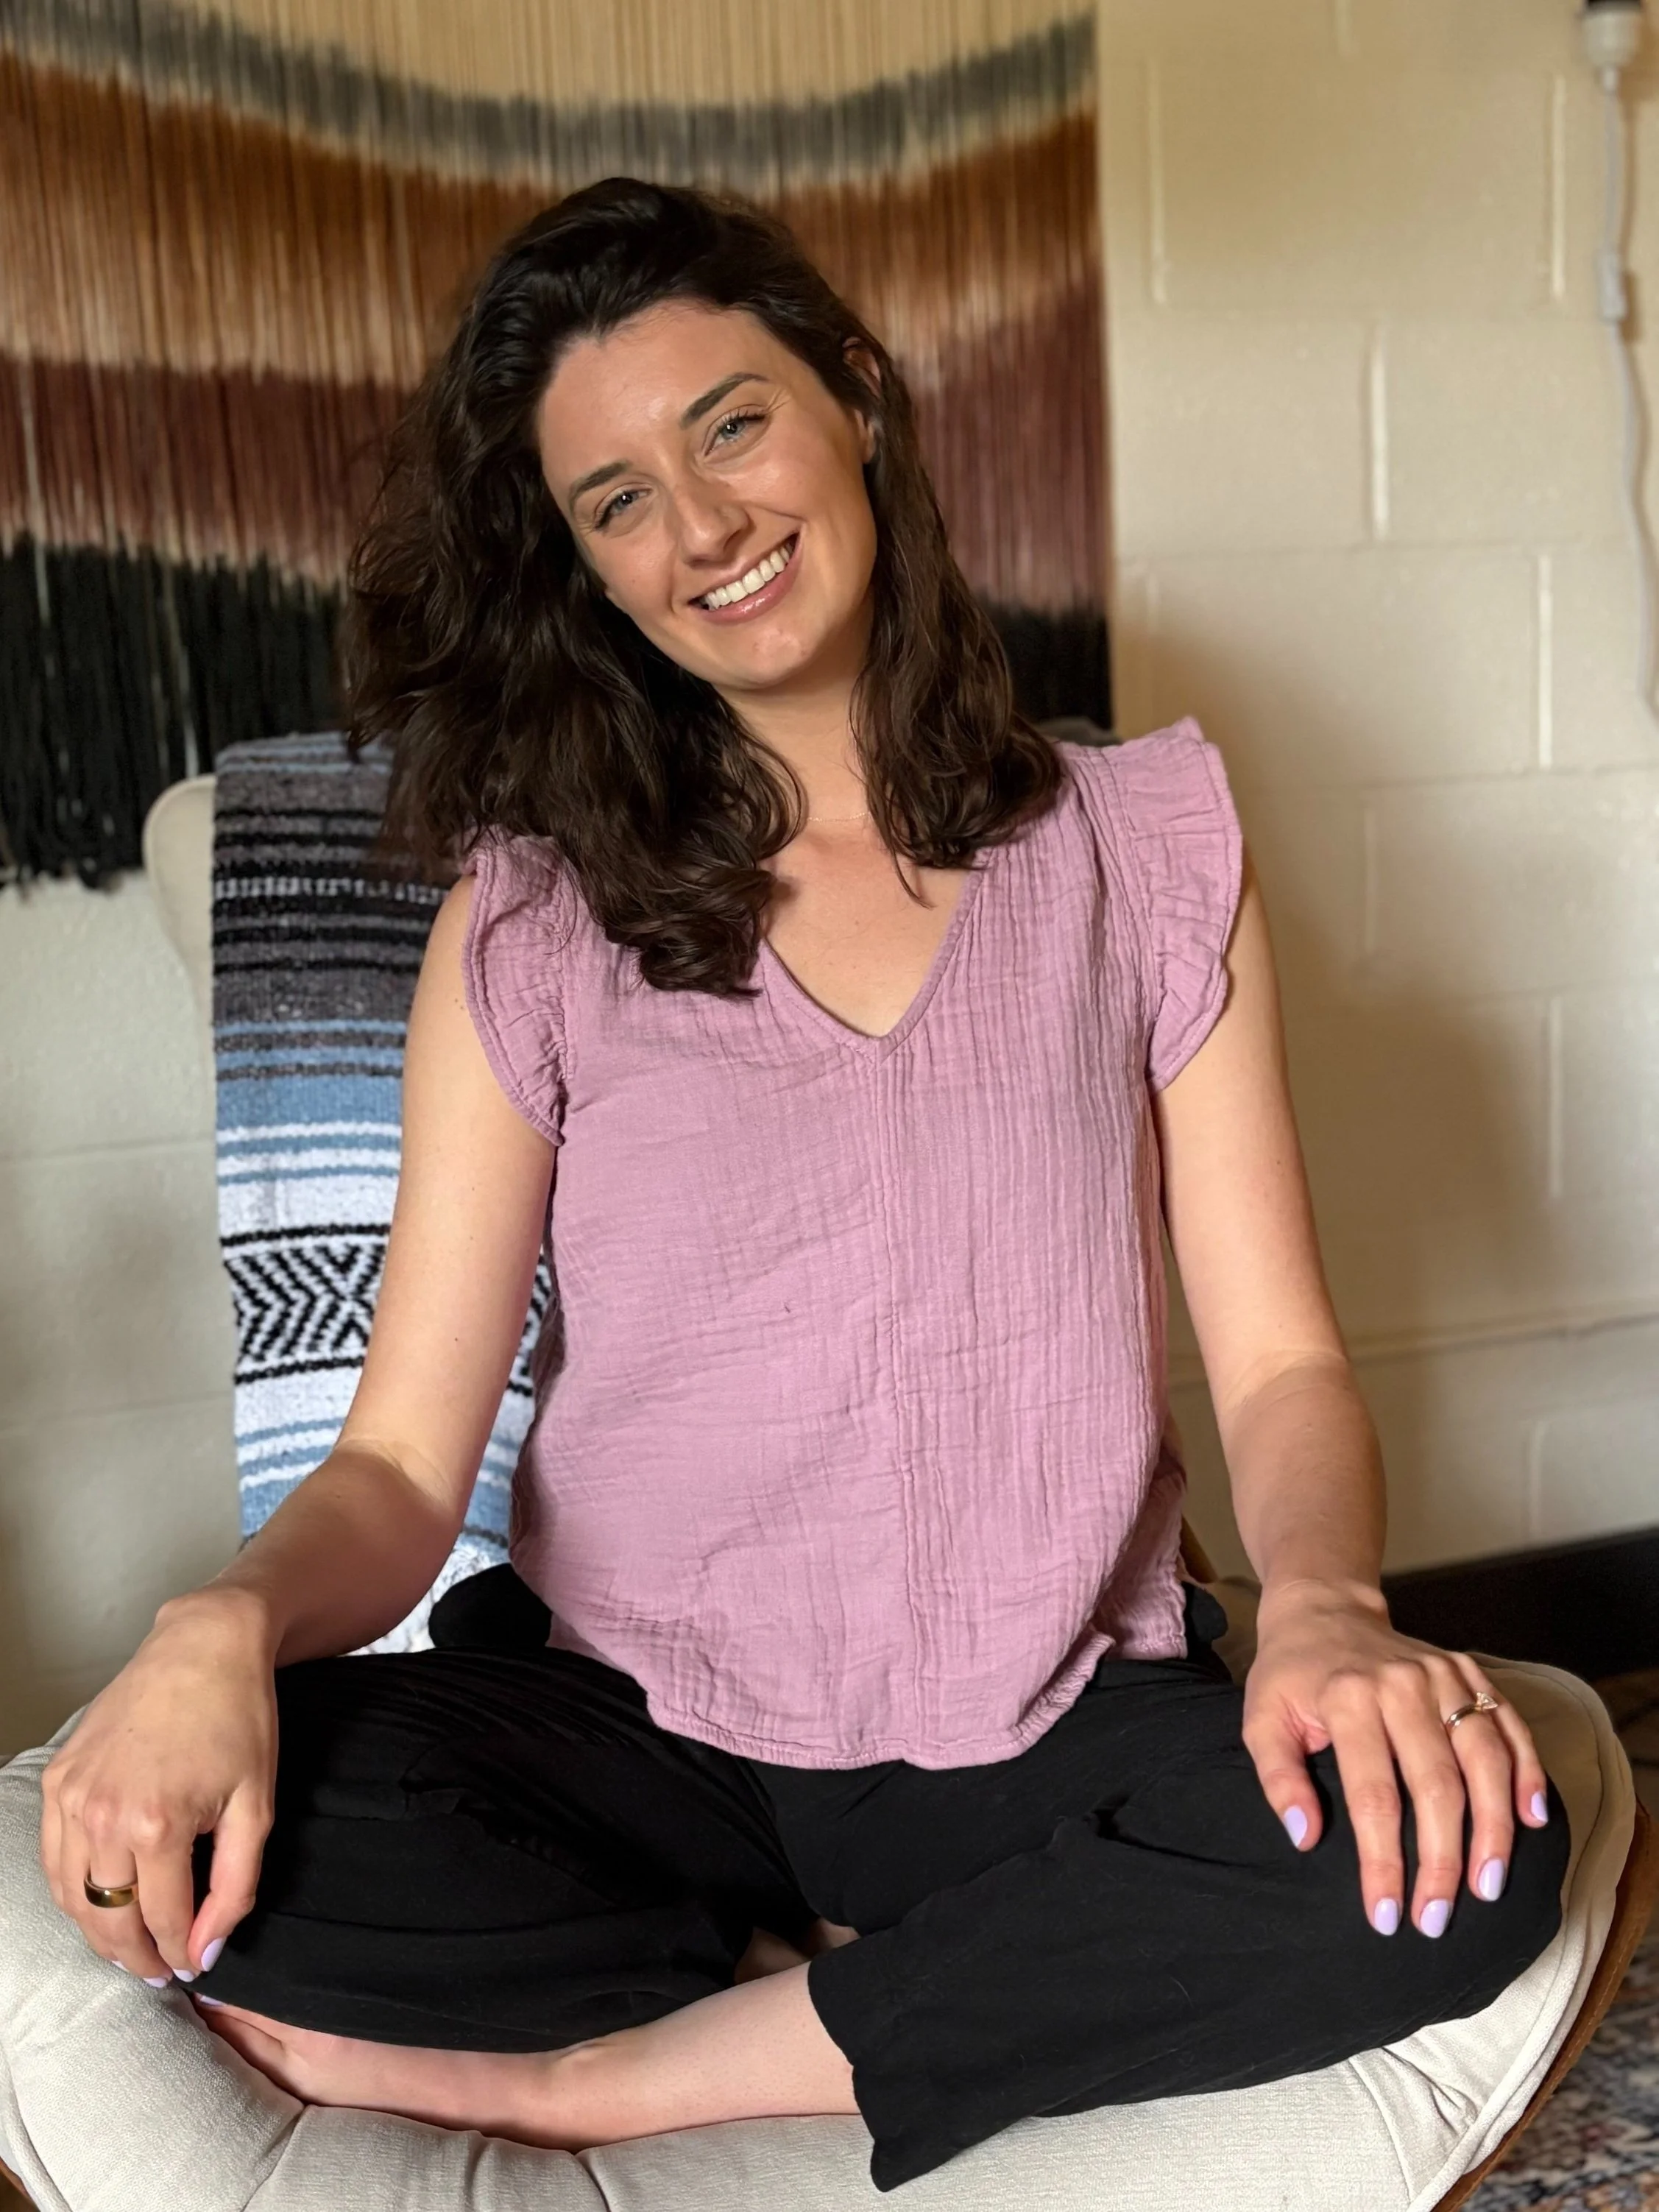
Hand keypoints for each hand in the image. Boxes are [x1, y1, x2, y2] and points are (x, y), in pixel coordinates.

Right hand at [39, 1588, 277, 1984]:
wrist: (202, 1647)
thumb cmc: (239, 1719)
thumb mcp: (256, 1807)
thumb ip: (235, 1887)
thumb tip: (208, 1950)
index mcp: (156, 1826)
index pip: (163, 1921)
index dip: (181, 1953)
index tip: (193, 1967)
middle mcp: (102, 1817)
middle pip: (109, 1920)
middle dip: (136, 1957)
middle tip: (159, 1971)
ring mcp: (71, 1798)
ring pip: (72, 1898)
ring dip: (99, 1932)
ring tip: (130, 1945)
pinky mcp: (57, 1780)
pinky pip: (52, 1859)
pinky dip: (72, 1891)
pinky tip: (99, 1900)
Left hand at [1242, 1578, 1552, 1937]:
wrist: (1323, 1608)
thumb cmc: (1291, 1676)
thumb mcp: (1261, 1720)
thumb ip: (1279, 1779)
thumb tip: (1306, 1839)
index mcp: (1347, 1698)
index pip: (1372, 1795)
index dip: (1383, 1862)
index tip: (1385, 1915)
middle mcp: (1401, 1684)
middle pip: (1437, 1785)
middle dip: (1441, 1861)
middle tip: (1437, 1918)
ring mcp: (1442, 1675)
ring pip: (1485, 1759)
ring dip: (1493, 1828)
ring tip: (1488, 1884)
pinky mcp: (1469, 1671)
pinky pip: (1509, 1724)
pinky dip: (1526, 1771)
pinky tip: (1530, 1819)